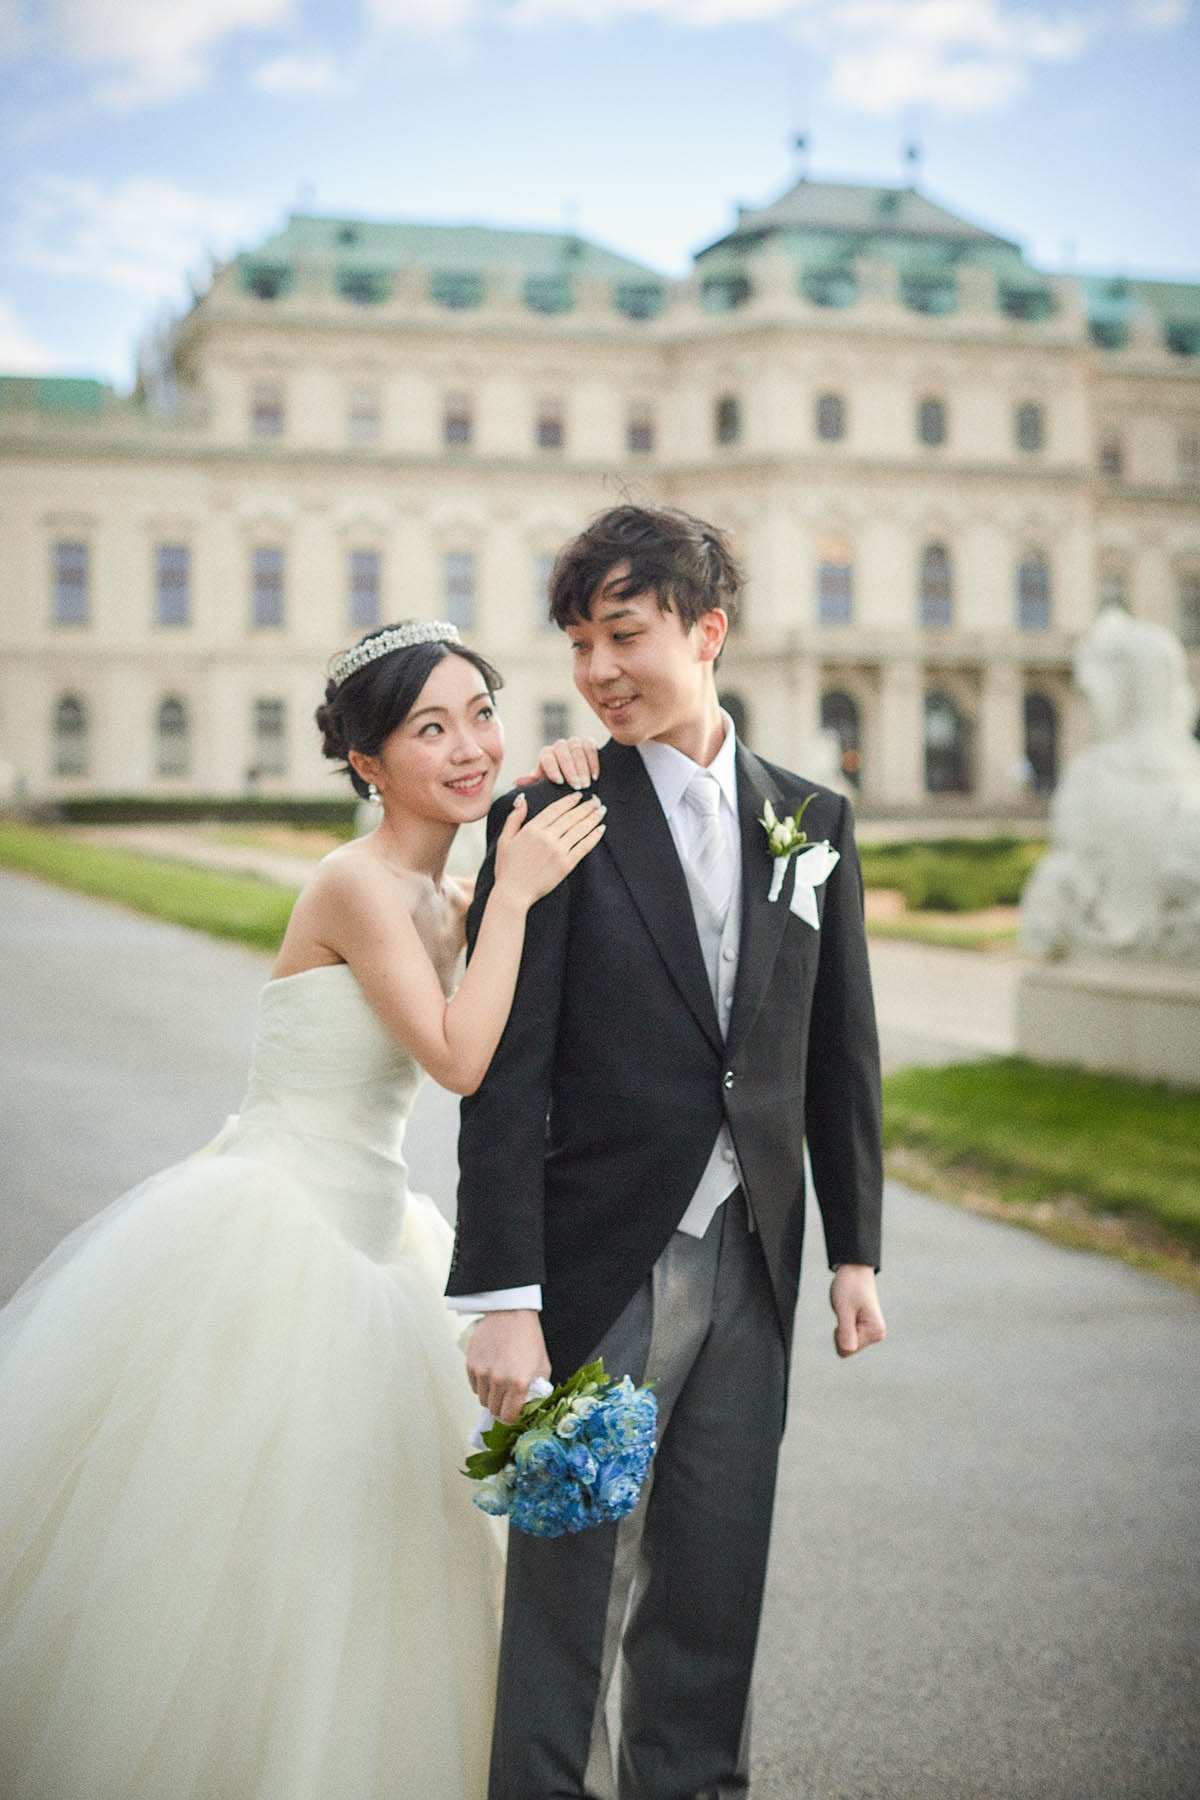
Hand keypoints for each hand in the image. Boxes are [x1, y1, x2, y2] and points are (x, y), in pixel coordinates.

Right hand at [466, 1309, 551, 1423]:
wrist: (511, 1314)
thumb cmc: (529, 1338)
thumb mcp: (543, 1366)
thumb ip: (537, 1390)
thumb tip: (528, 1407)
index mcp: (518, 1383)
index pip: (508, 1417)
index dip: (511, 1417)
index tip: (513, 1412)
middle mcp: (498, 1380)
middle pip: (494, 1410)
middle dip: (501, 1407)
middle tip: (507, 1396)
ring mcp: (483, 1373)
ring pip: (482, 1400)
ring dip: (491, 1396)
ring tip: (500, 1382)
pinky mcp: (471, 1365)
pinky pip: (474, 1386)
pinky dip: (481, 1385)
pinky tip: (491, 1372)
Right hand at [493, 790, 604, 906]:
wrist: (513, 893)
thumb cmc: (507, 868)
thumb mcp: (505, 840)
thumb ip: (514, 819)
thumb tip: (522, 800)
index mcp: (531, 829)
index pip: (555, 809)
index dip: (569, 801)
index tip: (579, 795)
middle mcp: (546, 837)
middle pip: (570, 817)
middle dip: (585, 806)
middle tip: (596, 800)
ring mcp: (557, 851)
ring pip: (579, 829)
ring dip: (593, 818)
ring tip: (602, 810)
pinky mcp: (566, 864)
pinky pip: (583, 847)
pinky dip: (593, 837)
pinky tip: (601, 829)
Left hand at [516, 736, 599, 790]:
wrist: (576, 780)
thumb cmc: (558, 784)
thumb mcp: (544, 785)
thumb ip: (532, 783)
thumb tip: (516, 782)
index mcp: (546, 754)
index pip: (547, 756)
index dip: (552, 768)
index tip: (559, 782)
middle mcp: (559, 745)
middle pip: (563, 753)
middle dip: (570, 771)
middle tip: (577, 787)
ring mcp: (574, 742)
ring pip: (577, 751)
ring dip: (583, 769)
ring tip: (586, 784)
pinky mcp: (588, 742)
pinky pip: (590, 748)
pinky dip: (593, 762)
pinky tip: (594, 776)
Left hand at [830, 1265, 885, 1358]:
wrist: (855, 1270)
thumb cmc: (849, 1286)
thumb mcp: (844, 1308)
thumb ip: (846, 1330)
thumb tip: (848, 1350)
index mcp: (875, 1331)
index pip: (848, 1350)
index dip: (839, 1334)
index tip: (845, 1314)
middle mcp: (877, 1334)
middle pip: (849, 1350)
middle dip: (841, 1333)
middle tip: (846, 1312)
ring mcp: (873, 1332)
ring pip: (849, 1345)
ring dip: (843, 1329)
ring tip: (849, 1311)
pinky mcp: (868, 1329)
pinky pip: (850, 1338)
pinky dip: (845, 1327)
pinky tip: (850, 1313)